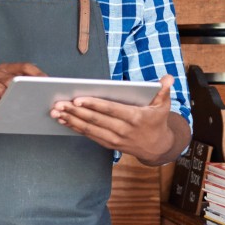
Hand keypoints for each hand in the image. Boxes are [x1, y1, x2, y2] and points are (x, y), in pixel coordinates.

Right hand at [0, 63, 45, 133]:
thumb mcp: (20, 99)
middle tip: (41, 89)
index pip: (28, 67)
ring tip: (24, 97)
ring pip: (9, 78)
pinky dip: (2, 91)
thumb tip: (48, 90)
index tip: (49, 83)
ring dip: (18, 88)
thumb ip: (29, 91)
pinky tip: (6, 98)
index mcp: (12, 70)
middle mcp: (3, 70)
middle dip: (33, 79)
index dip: (39, 74)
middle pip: (22, 68)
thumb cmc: (4, 108)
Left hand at [50, 76, 176, 161]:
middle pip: (97, 120)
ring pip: (90, 129)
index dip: (94, 105)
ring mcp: (116, 139)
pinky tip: (63, 121)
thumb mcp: (163, 106)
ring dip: (71, 121)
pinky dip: (75, 128)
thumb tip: (168, 77)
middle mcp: (124, 130)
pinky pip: (90, 136)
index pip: (111, 110)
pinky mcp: (109, 144)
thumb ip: (163, 91)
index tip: (78, 99)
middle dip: (76, 112)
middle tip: (59, 104)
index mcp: (136, 118)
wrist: (157, 147)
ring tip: (56, 112)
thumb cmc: (157, 121)